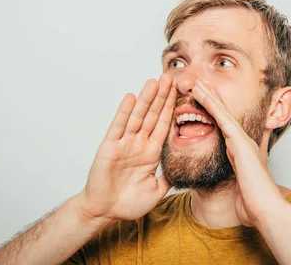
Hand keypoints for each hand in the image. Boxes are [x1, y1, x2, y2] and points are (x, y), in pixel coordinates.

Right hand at [78, 74, 175, 221]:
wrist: (105, 212)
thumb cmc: (128, 203)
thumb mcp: (157, 190)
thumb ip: (169, 177)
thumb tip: (186, 169)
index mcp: (151, 152)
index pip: (164, 124)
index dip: (172, 109)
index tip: (181, 93)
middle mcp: (139, 144)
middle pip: (152, 115)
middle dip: (162, 97)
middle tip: (170, 77)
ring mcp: (124, 143)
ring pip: (138, 116)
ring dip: (146, 99)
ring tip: (154, 81)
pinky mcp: (110, 147)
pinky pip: (118, 126)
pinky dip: (124, 112)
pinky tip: (131, 97)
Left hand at [192, 79, 290, 226]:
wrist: (266, 210)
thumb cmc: (252, 205)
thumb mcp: (236, 189)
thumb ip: (232, 182)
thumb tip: (226, 190)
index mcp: (239, 152)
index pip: (222, 127)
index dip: (211, 113)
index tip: (199, 102)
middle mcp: (241, 143)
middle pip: (222, 115)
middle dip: (210, 100)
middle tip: (197, 84)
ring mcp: (242, 141)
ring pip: (222, 112)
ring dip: (209, 96)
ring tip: (196, 82)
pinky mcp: (239, 142)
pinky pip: (222, 119)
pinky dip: (211, 105)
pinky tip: (202, 94)